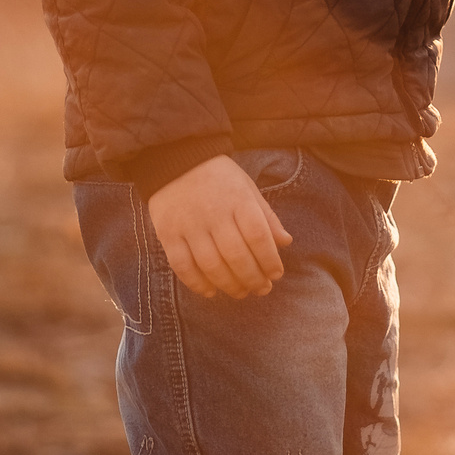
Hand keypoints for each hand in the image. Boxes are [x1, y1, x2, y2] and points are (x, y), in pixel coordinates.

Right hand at [147, 156, 293, 298]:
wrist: (175, 162)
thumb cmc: (219, 178)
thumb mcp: (247, 188)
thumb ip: (266, 216)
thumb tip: (286, 242)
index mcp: (238, 200)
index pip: (258, 236)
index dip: (269, 260)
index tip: (276, 274)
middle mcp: (214, 213)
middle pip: (236, 256)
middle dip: (252, 278)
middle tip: (262, 289)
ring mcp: (189, 225)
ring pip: (211, 265)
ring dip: (229, 285)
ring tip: (241, 292)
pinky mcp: (168, 234)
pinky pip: (182, 266)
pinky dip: (197, 283)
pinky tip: (211, 292)